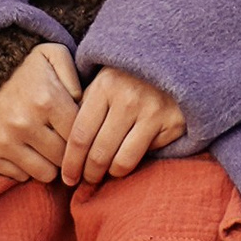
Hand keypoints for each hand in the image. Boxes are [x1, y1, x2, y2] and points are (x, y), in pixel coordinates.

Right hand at [0, 41, 81, 183]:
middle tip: (63, 143)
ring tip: (46, 149)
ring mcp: (4, 141)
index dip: (82, 137)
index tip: (79, 134)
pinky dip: (25, 167)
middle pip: (64, 159)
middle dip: (67, 153)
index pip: (79, 137)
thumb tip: (85, 104)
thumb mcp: (51, 55)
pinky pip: (20, 176)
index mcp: (46, 100)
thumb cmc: (20, 65)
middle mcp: (25, 124)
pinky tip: (25, 150)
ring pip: (45, 174)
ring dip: (49, 164)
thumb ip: (75, 75)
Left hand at [59, 65, 187, 187]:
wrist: (175, 61)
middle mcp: (128, 98)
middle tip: (87, 180)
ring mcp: (152, 111)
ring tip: (108, 173)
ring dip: (111, 174)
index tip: (67, 177)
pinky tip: (130, 156)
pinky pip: (146, 155)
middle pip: (98, 153)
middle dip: (89, 174)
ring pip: (122, 162)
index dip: (70, 163)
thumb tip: (64, 149)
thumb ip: (86, 108)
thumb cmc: (130, 77)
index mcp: (105, 86)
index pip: (79, 135)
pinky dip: (137, 160)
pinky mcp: (173, 123)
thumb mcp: (104, 82)